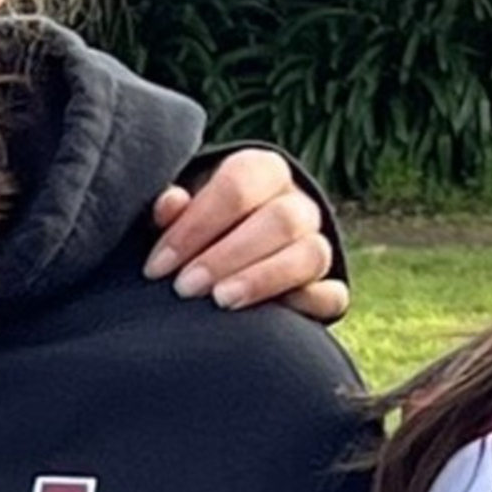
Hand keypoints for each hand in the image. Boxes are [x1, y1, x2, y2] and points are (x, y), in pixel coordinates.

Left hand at [141, 151, 348, 323]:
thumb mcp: (177, 211)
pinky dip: (308, 306)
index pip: (238, 186)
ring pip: (312, 255)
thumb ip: (171, 209)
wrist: (229, 246)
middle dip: (227, 256)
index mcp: (262, 171)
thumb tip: (170, 204)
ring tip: (221, 302)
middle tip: (185, 288)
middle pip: (281, 220)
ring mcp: (317, 244)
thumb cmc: (196, 226)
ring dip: (263, 279)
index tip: (158, 265)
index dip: (196, 226)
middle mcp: (297, 203)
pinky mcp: (327, 287)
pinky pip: (333, 295)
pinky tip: (272, 320)